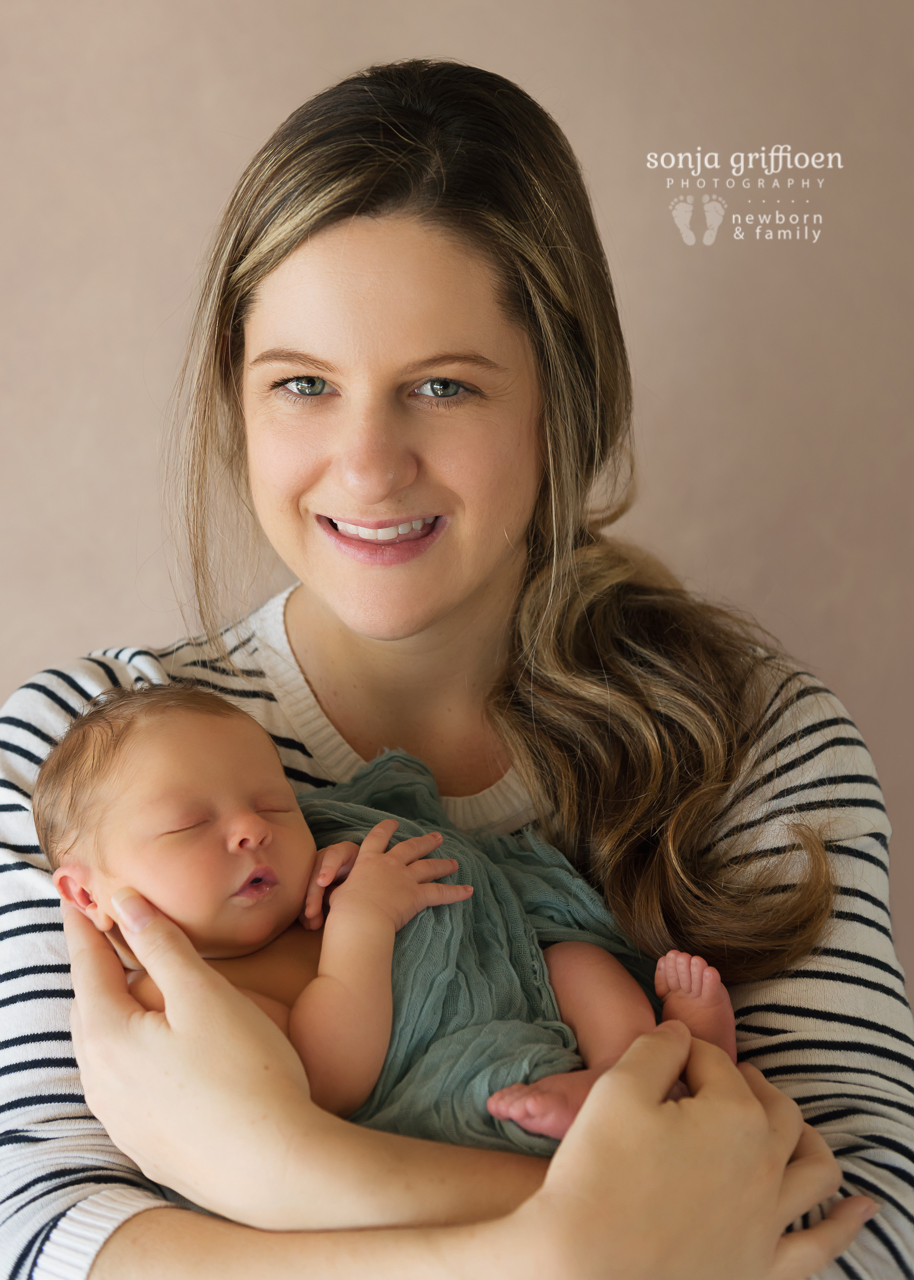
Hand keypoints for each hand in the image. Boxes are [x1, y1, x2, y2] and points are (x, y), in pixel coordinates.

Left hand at [63, 893, 325, 1225]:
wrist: (275, 1169)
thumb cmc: (246, 1072)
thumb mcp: (205, 994)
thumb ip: (162, 944)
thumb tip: (123, 901)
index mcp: (108, 1037)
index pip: (87, 964)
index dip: (83, 925)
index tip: (75, 894)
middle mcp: (101, 1082)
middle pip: (90, 1009)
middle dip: (95, 969)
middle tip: (104, 934)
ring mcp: (121, 1119)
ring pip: (104, 1050)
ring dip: (113, 1013)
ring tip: (131, 988)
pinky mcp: (145, 1144)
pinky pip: (124, 1084)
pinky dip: (131, 1052)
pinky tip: (157, 1052)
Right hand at [301, 839, 359, 928]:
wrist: (363, 879)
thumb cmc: (366, 874)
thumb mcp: (365, 873)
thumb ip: (359, 880)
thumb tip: (354, 898)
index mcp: (343, 852)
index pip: (334, 855)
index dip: (328, 867)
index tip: (322, 882)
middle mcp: (326, 859)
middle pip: (316, 874)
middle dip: (313, 895)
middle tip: (312, 913)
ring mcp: (317, 871)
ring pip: (308, 888)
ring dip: (308, 906)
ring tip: (312, 924)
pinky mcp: (313, 885)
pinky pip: (307, 898)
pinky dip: (306, 911)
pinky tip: (309, 924)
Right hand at [325, 818, 472, 930]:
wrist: (359, 918)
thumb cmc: (344, 909)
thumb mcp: (336, 895)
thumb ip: (341, 891)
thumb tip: (333, 893)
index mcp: (367, 861)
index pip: (377, 838)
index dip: (386, 829)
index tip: (393, 823)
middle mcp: (389, 864)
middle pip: (410, 848)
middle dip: (425, 842)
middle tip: (437, 837)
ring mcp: (405, 878)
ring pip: (428, 867)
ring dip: (443, 864)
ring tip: (454, 862)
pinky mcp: (417, 895)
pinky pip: (440, 893)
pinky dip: (456, 892)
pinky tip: (468, 891)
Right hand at [507, 1021, 874, 1279]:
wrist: (586, 1270)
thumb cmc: (597, 1175)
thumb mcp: (616, 1089)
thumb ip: (656, 1048)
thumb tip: (680, 1033)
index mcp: (734, 1114)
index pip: (714, 1062)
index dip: (684, 1052)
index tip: (661, 1057)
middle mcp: (766, 1164)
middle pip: (772, 1106)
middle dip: (746, 1084)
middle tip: (712, 1080)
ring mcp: (770, 1219)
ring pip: (814, 1167)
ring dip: (806, 1138)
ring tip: (788, 1127)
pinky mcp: (764, 1266)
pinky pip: (820, 1245)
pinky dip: (844, 1224)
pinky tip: (859, 1208)